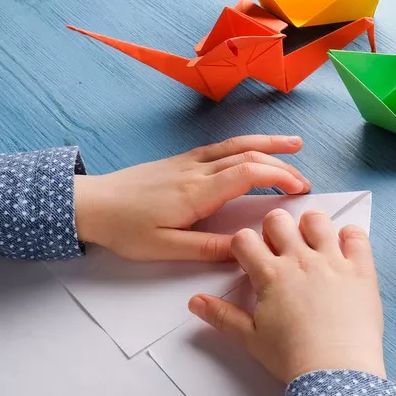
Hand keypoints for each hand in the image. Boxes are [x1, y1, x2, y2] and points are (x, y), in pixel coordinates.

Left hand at [74, 135, 310, 260]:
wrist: (89, 205)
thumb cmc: (124, 229)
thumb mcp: (165, 249)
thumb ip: (206, 249)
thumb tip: (244, 250)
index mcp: (197, 192)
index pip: (248, 174)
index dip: (279, 177)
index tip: (300, 189)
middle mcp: (197, 170)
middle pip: (248, 156)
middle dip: (281, 164)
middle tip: (305, 179)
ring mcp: (189, 162)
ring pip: (235, 145)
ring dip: (267, 144)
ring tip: (294, 145)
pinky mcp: (181, 161)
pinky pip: (221, 147)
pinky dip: (245, 145)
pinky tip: (254, 148)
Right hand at [187, 209, 385, 382]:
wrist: (336, 371)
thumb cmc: (293, 357)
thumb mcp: (251, 339)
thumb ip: (222, 316)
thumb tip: (195, 301)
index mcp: (270, 275)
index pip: (245, 239)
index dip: (245, 244)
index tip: (252, 258)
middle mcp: (301, 260)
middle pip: (279, 220)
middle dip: (275, 228)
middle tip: (281, 249)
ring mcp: (333, 261)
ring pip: (317, 220)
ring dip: (311, 226)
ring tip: (312, 244)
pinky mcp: (360, 269)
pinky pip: (356, 236)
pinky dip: (350, 235)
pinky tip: (343, 248)